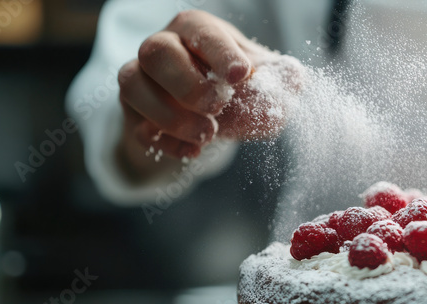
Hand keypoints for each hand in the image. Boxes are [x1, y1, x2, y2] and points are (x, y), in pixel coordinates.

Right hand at [116, 10, 300, 180]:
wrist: (209, 117)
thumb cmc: (238, 87)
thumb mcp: (265, 79)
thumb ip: (282, 78)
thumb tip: (293, 78)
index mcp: (198, 29)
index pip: (202, 33)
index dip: (221, 54)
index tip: (242, 75)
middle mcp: (163, 46)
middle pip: (156, 52)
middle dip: (188, 84)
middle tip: (217, 107)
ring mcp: (142, 78)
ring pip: (133, 86)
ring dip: (171, 116)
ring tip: (207, 134)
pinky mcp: (134, 112)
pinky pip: (137, 126)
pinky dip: (165, 142)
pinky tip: (192, 152)